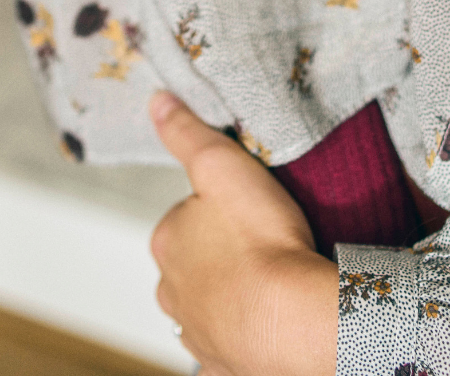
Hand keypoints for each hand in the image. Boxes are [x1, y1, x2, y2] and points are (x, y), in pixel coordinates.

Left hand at [149, 93, 337, 375]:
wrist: (292, 319)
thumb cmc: (260, 240)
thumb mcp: (222, 164)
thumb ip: (186, 132)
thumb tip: (157, 101)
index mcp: (166, 241)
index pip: (187, 213)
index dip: (219, 206)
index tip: (249, 207)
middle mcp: (171, 291)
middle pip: (194, 261)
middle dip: (220, 253)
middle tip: (263, 241)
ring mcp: (196, 333)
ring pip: (208, 304)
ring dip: (230, 294)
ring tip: (270, 280)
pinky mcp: (221, 365)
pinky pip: (228, 344)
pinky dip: (242, 333)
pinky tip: (266, 321)